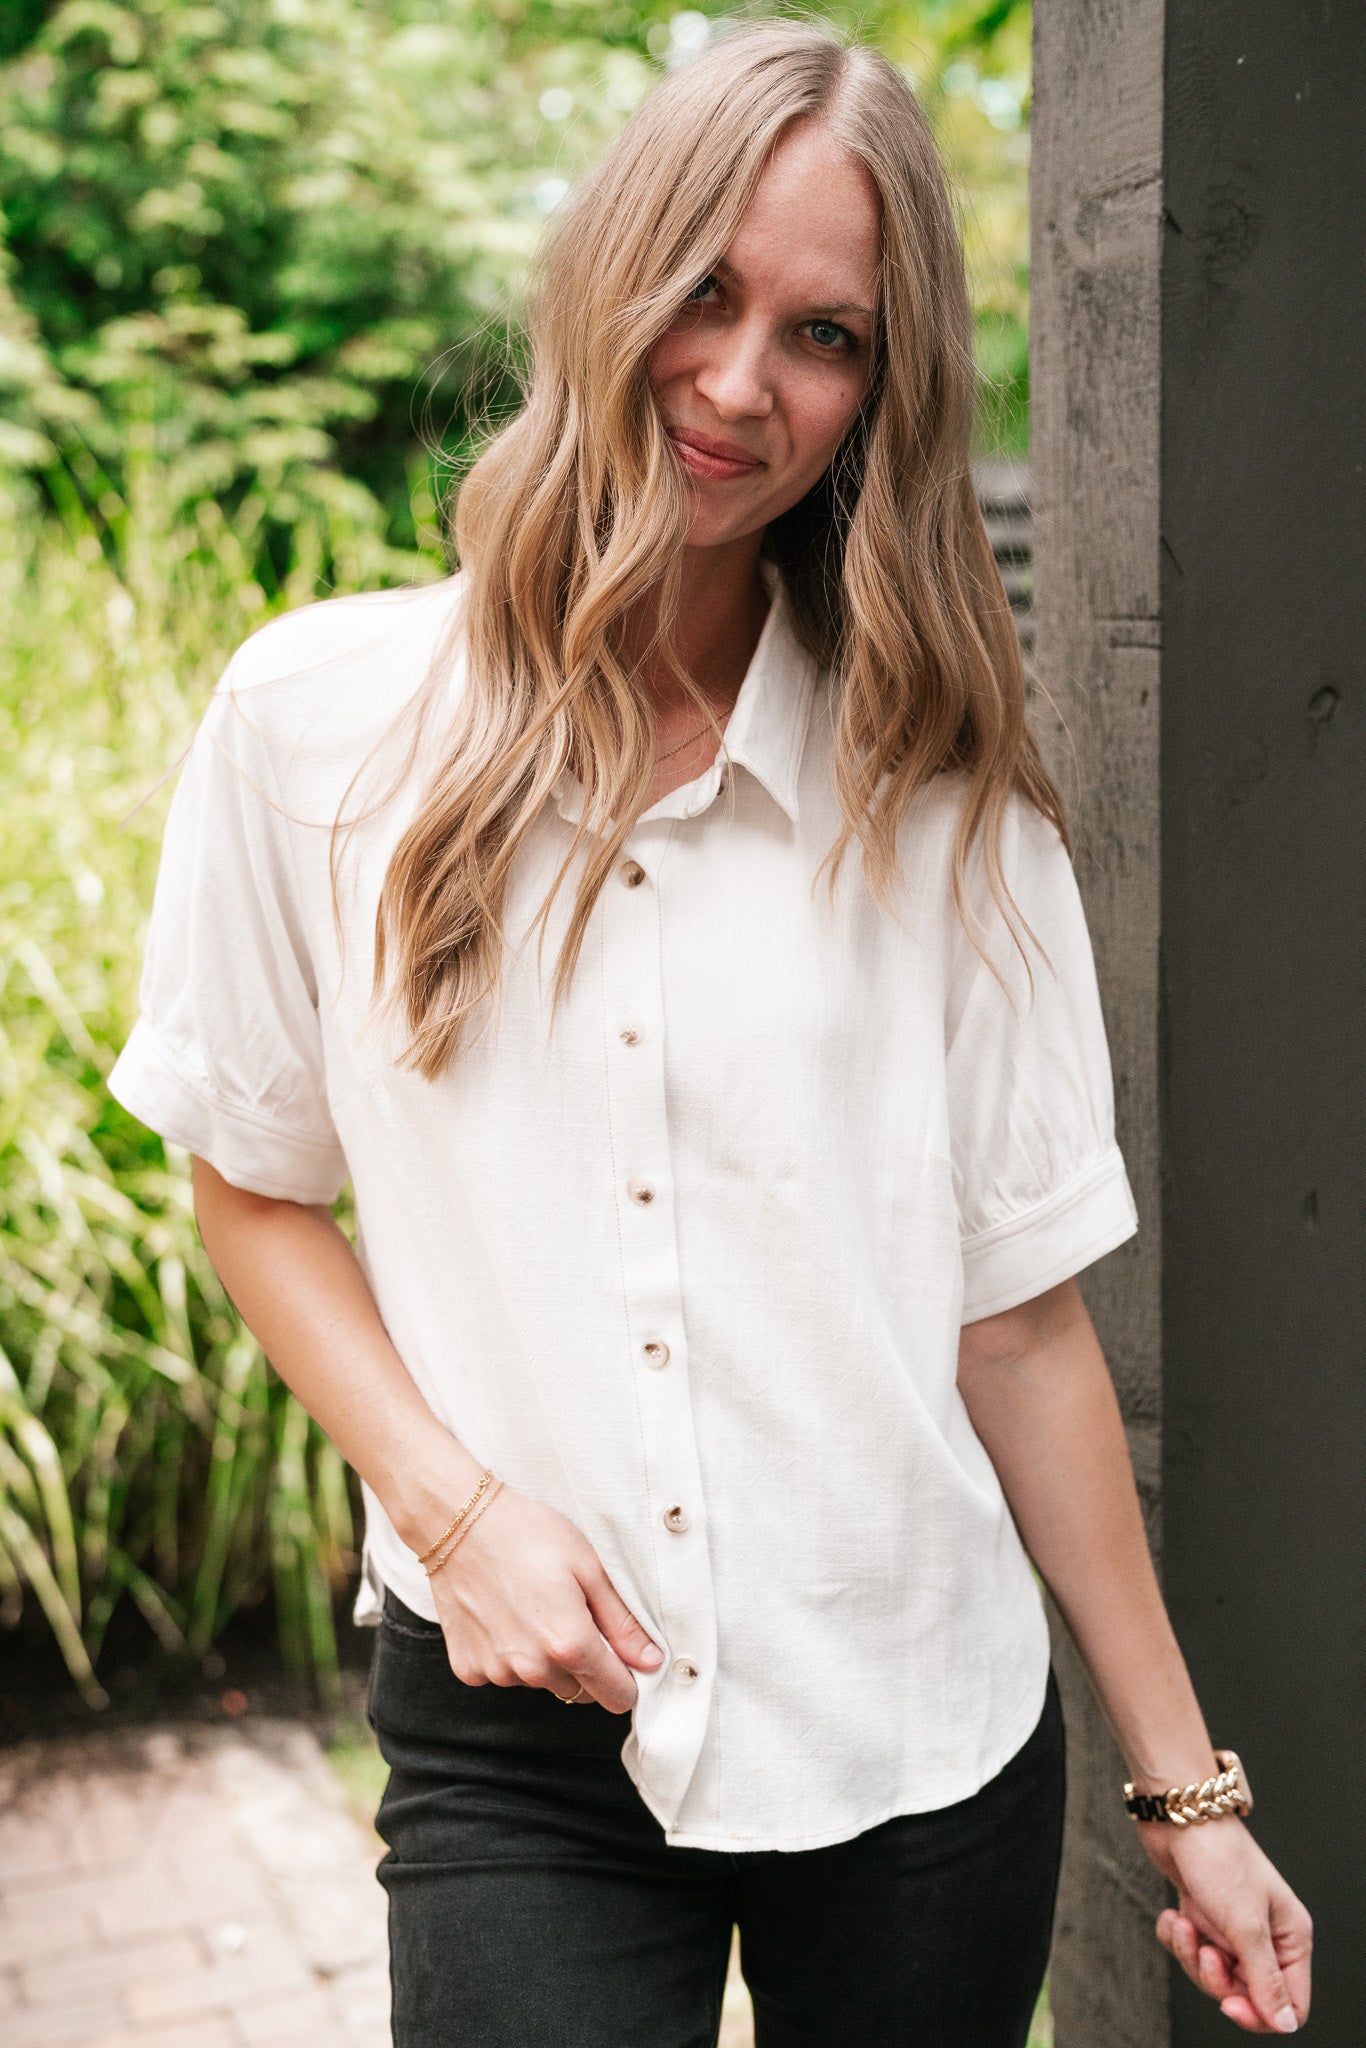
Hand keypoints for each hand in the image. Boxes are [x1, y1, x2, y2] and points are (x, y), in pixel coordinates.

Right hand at [426, 1485, 663, 1711]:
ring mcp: (497, 1672)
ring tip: (535, 1608)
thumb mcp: (589, 1567)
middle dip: (587, 1665)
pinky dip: (510, 1654)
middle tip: (574, 1616)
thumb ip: (623, 1623)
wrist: (460, 1524)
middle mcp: (533, 1669)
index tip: (622, 1654)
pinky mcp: (469, 1668)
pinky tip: (505, 1616)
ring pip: (542, 1683)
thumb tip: (650, 1662)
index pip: (617, 1696)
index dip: (627, 1677)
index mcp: (569, 1644)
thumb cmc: (528, 1535)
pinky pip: (504, 1675)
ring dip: (547, 1660)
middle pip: (580, 1692)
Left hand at [1141, 1817, 1311, 2032]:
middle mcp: (1265, 1935)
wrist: (1179, 1815)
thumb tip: (1285, 2023)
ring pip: (1212, 1974)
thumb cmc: (1219, 1857)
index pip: (1289, 2004)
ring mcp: (1232, 1926)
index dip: (1260, 2013)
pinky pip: (1187, 1951)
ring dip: (1191, 1955)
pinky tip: (1173, 1913)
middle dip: (1215, 1978)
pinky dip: (1176, 1936)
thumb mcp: (1246, 1925)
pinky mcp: (1203, 1916)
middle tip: (1204, 1951)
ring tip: (1185, 1925)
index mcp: (1290, 1938)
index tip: (1230, 2003)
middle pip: (1245, 1992)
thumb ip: (1265, 1979)